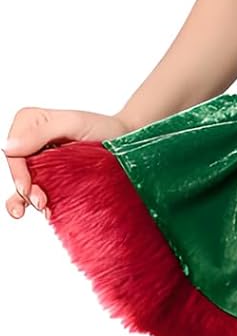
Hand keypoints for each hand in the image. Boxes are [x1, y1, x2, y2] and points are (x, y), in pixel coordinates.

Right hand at [4, 108, 130, 219]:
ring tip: (43, 210)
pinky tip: (42, 213)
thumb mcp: (72, 123)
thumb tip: (8, 147)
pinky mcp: (53, 178)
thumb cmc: (102, 128)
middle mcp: (31, 142)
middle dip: (25, 189)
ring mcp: (42, 162)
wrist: (126, 145)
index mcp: (30, 123)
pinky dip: (35, 203)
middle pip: (19, 170)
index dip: (18, 172)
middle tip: (41, 203)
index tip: (26, 188)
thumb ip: (40, 133)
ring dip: (27, 200)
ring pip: (25, 184)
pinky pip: (38, 191)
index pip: (13, 152)